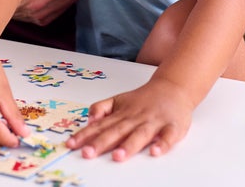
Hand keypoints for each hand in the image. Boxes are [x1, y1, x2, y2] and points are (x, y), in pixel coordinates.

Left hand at [66, 76, 193, 160]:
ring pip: (140, 134)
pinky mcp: (172, 127)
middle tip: (87, 153)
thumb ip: (102, 108)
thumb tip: (88, 119)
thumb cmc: (144, 99)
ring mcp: (154, 122)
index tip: (72, 144)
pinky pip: (168, 137)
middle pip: (116, 131)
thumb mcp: (118, 99)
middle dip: (101, 143)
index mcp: (122, 114)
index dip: (85, 135)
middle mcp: (135, 118)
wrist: (173, 87)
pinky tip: (155, 152)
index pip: (100, 126)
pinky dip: (162, 144)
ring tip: (117, 156)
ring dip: (129, 146)